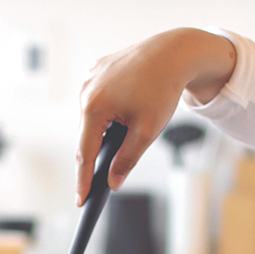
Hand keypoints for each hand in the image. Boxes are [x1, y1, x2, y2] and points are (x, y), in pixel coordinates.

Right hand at [76, 28, 235, 204]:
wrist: (174, 52)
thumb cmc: (162, 89)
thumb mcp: (146, 132)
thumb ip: (127, 160)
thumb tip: (112, 183)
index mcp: (94, 106)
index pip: (85, 153)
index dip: (83, 181)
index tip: (80, 201)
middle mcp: (86, 90)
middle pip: (87, 136)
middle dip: (95, 156)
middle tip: (99, 182)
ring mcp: (89, 79)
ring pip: (91, 119)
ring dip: (101, 133)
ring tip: (119, 139)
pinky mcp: (96, 72)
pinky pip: (96, 102)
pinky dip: (105, 114)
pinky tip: (120, 114)